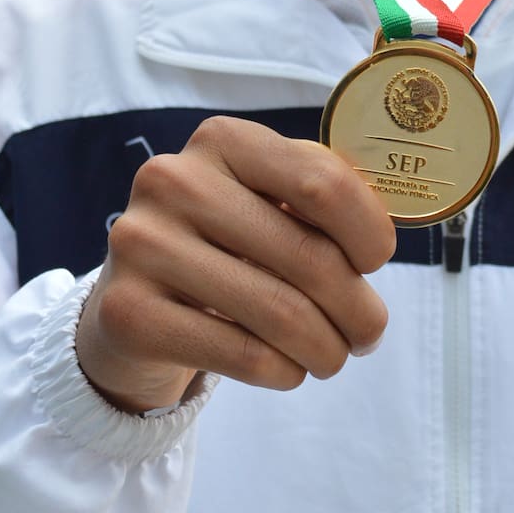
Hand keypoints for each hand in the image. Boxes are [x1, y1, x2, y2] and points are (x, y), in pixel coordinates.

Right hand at [76, 116, 395, 413]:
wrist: (135, 306)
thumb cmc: (224, 248)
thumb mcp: (267, 204)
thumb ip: (323, 199)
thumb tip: (384, 235)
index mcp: (222, 140)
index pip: (322, 183)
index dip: (369, 231)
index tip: (376, 263)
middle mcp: (173, 180)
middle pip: (308, 255)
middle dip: (357, 308)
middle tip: (369, 334)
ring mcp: (142, 245)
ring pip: (280, 312)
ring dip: (326, 348)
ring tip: (333, 357)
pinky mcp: (129, 312)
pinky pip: (242, 354)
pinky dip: (284, 372)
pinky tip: (288, 369)